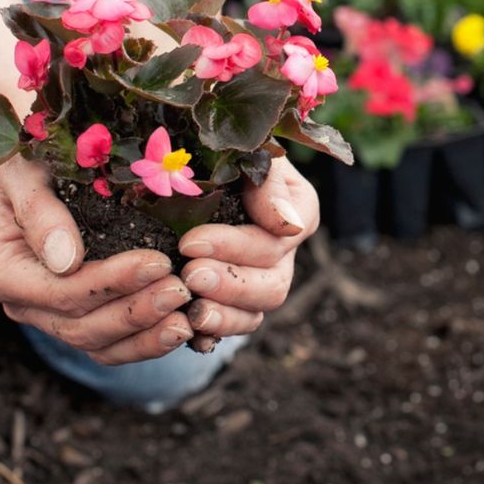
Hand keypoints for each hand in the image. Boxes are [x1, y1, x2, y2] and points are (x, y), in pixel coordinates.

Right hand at [0, 158, 195, 364]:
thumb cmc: (30, 154)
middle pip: (82, 326)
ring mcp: (52, 315)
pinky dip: (147, 340)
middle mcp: (24, 303)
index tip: (158, 262)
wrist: (37, 158)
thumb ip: (39, 211)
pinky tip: (183, 327)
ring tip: (189, 318)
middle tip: (183, 290)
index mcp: (3, 272)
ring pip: (100, 344)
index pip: (62, 292)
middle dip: (136, 312)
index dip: (111, 283)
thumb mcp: (25, 170)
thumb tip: (66, 262)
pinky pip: (113, 343)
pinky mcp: (81, 315)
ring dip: (146, 336)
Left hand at [177, 157, 318, 350]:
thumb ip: (269, 183)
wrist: (191, 166)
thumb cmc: (221, 150)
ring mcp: (260, 280)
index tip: (191, 241)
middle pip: (273, 284)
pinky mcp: (233, 301)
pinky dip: (211, 333)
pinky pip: (231, 327)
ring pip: (256, 312)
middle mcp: (284, 252)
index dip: (236, 246)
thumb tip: (285, 225)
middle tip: (189, 274)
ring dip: (224, 314)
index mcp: (296, 210)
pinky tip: (188, 331)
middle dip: (231, 283)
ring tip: (190, 308)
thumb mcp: (249, 153)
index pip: (279, 238)